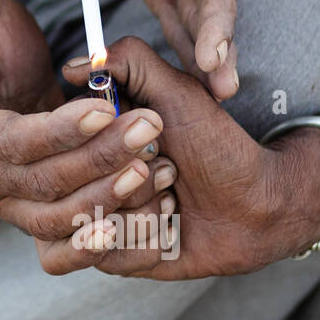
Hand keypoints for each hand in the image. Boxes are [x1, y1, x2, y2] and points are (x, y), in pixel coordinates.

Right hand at [0, 0, 175, 270]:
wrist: (8, 78)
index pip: (11, 141)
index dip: (58, 131)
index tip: (104, 107)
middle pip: (41, 183)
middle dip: (100, 157)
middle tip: (150, 127)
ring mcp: (4, 207)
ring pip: (56, 222)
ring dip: (109, 199)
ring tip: (156, 166)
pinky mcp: (34, 228)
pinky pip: (60, 252)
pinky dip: (98, 244)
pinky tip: (134, 220)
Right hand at [61, 37, 319, 278]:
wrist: (258, 204)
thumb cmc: (218, 144)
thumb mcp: (177, 92)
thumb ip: (128, 62)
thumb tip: (72, 66)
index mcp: (91, 135)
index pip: (61, 140)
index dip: (108, 141)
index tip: (152, 136)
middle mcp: (84, 177)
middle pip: (73, 184)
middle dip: (134, 177)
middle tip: (170, 168)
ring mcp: (95, 219)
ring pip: (91, 221)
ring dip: (144, 210)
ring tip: (173, 199)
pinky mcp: (112, 257)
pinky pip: (108, 256)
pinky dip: (147, 240)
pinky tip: (170, 229)